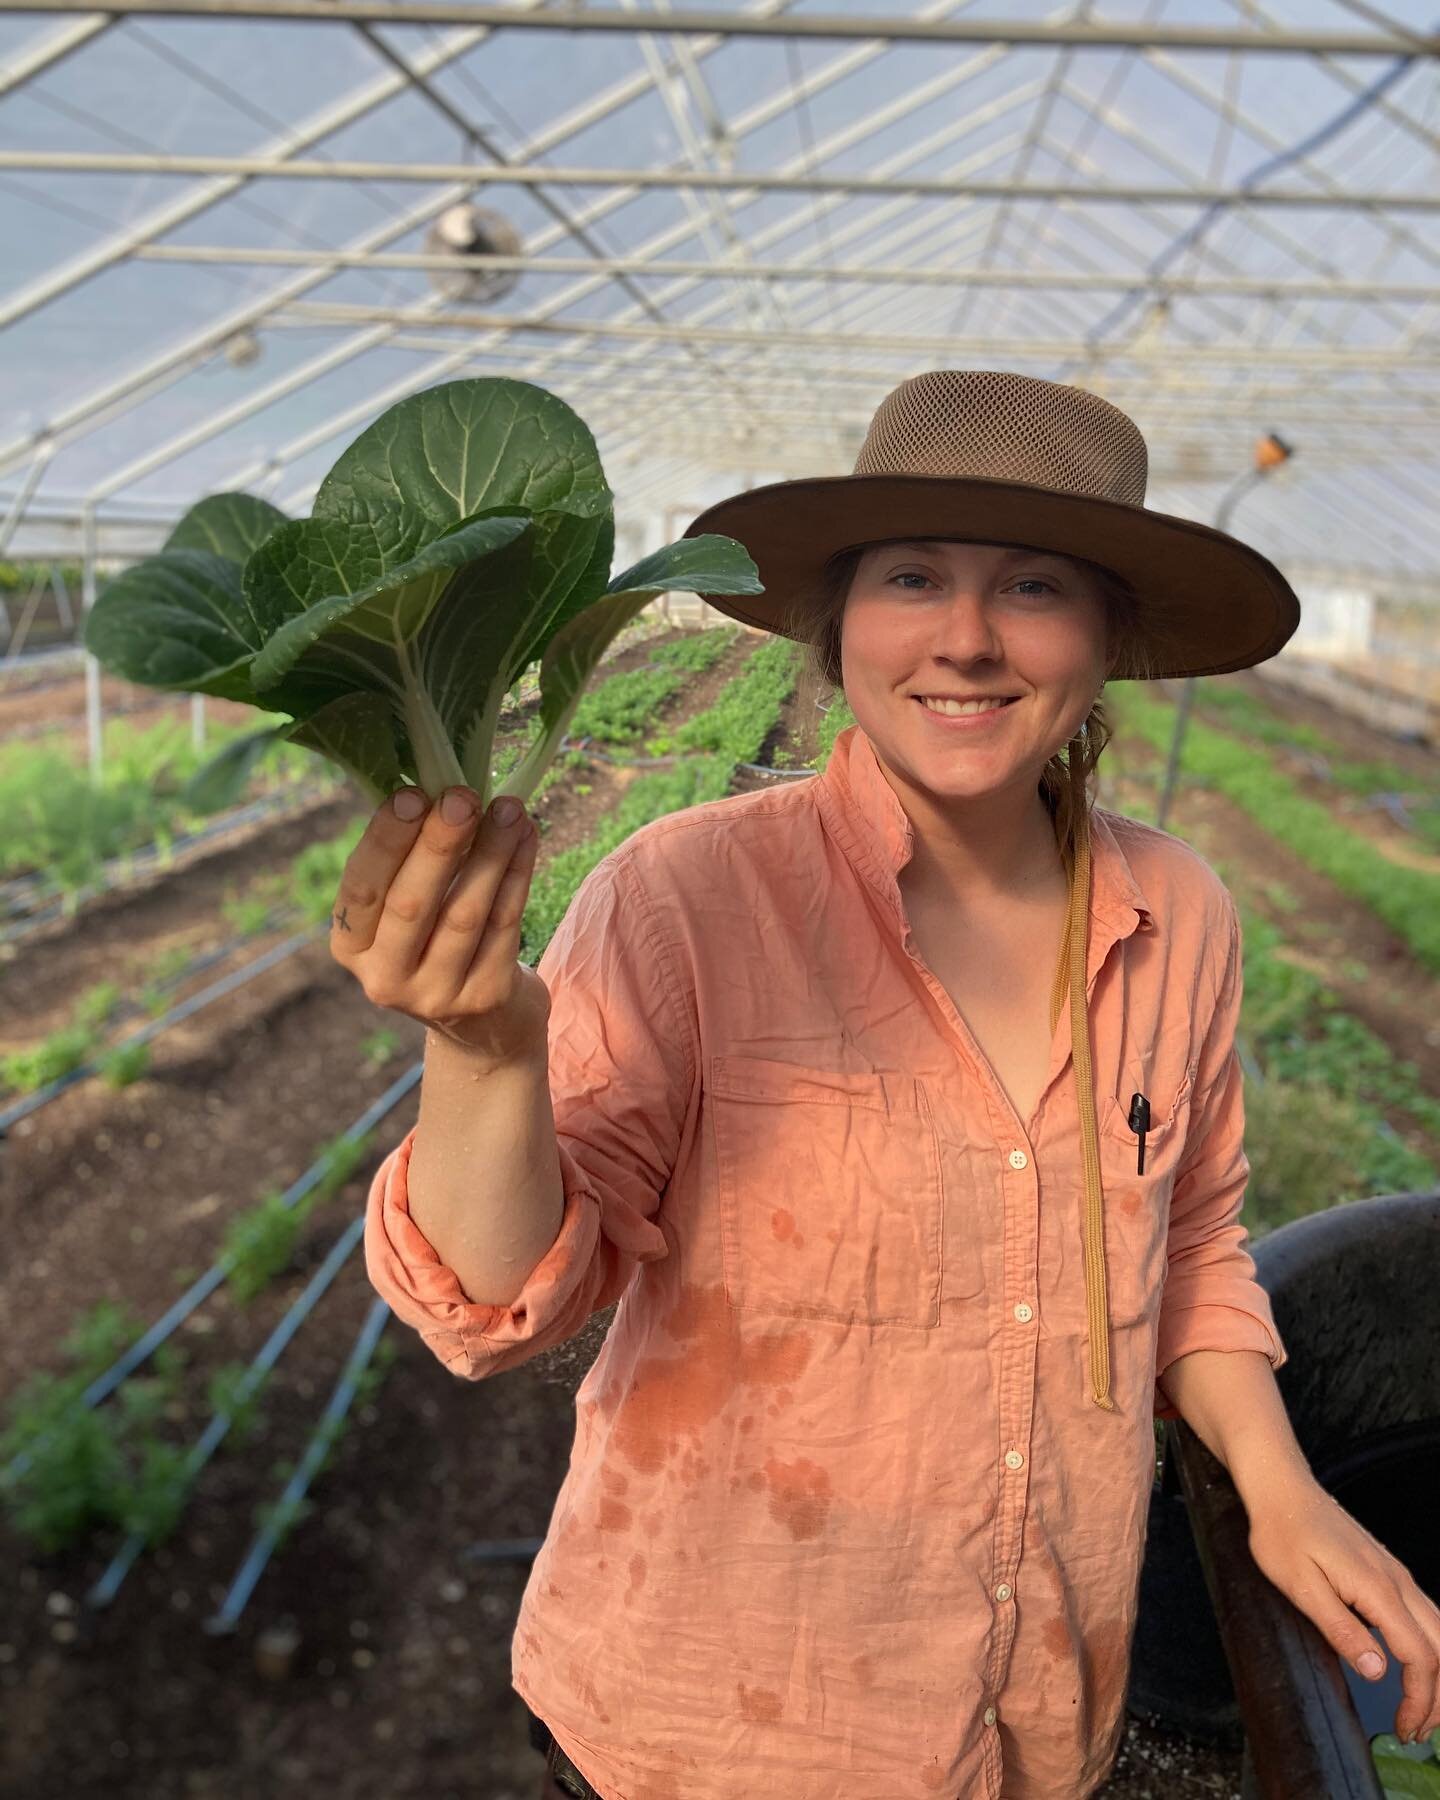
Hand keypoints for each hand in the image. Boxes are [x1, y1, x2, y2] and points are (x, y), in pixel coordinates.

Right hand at [329, 784, 550, 1065]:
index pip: (361, 889)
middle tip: (463, 796)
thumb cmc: (436, 943)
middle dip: (439, 844)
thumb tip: (434, 780)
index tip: (412, 793)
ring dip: (491, 853)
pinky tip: (527, 836)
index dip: (386, 841)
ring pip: (466, 914)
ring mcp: (436, 995)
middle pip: (412, 904)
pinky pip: (505, 924)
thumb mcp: (402, 913)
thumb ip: (405, 860)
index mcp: (351, 946)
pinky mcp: (485, 997)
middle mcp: (385, 978)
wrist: (482, 1027)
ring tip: (511, 808)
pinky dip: (519, 874)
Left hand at [1246, 1479, 1439, 1745]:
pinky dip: (1430, 1649)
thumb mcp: (1300, 1586)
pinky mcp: (1387, 1570)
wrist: (1282, 1488)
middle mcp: (1398, 1582)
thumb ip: (1341, 1629)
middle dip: (1438, 1696)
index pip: (1420, 1658)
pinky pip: (1425, 1615)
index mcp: (1379, 1590)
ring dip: (1437, 1674)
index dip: (1419, 1700)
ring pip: (1439, 1630)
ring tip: (1418, 1708)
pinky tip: (1411, 1665)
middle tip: (1416, 1731)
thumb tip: (1379, 1673)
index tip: (1405, 1729)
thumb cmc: (1282, 1533)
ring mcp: (1396, 1574)